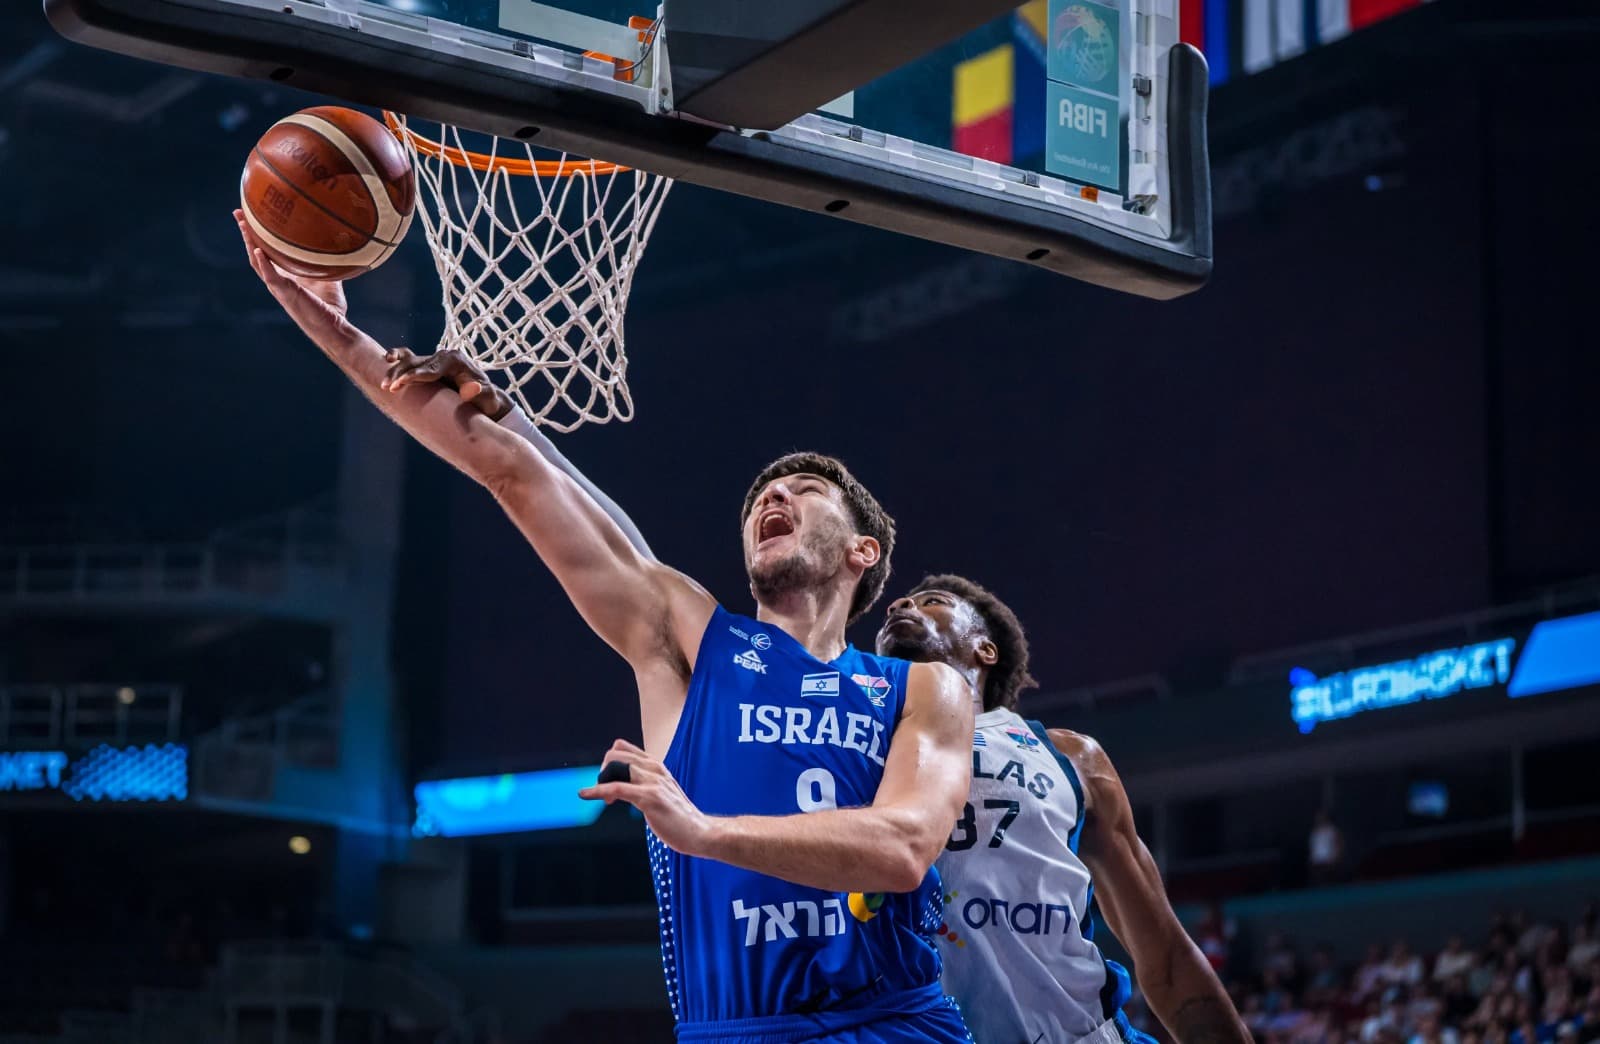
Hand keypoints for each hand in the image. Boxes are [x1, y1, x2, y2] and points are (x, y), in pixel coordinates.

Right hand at [234, 209, 350, 340]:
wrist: (333, 327)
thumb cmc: (330, 307)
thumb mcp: (328, 278)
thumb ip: (326, 262)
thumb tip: (337, 243)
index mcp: (285, 276)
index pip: (266, 253)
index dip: (258, 236)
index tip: (252, 216)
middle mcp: (278, 280)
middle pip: (255, 253)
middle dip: (246, 233)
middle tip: (238, 212)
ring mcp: (279, 288)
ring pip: (258, 262)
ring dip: (249, 243)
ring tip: (243, 225)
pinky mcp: (286, 294)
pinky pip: (272, 278)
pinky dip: (264, 264)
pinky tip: (258, 251)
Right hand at [381, 347, 513, 419]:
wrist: (486, 399)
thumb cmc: (486, 400)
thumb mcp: (487, 398)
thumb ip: (480, 393)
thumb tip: (472, 388)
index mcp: (455, 360)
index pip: (429, 368)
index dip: (413, 377)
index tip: (399, 385)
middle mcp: (443, 356)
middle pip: (416, 363)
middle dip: (399, 374)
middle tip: (387, 387)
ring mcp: (435, 360)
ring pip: (409, 360)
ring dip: (394, 370)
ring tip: (383, 384)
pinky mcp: (429, 365)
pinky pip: (410, 358)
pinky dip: (397, 359)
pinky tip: (385, 360)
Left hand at [579, 739, 713, 857]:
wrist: (699, 832)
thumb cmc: (679, 816)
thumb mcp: (660, 792)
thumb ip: (643, 784)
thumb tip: (618, 787)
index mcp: (656, 765)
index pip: (622, 747)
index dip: (609, 762)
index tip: (609, 782)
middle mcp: (654, 768)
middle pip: (615, 753)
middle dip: (603, 771)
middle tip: (607, 792)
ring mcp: (653, 781)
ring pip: (615, 766)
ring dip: (601, 781)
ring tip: (607, 800)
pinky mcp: (650, 797)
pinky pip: (615, 787)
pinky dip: (596, 790)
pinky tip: (585, 795)